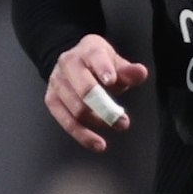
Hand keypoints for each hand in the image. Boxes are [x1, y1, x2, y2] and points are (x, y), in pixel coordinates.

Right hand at [46, 35, 147, 150]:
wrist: (73, 62)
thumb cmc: (99, 64)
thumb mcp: (116, 62)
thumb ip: (129, 71)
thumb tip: (140, 73)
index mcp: (87, 50)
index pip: (95, 57)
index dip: (103, 69)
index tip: (111, 81)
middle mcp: (68, 63)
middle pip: (84, 89)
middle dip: (105, 108)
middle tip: (123, 121)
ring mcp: (57, 82)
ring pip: (75, 108)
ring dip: (98, 122)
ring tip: (117, 127)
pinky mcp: (51, 99)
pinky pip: (66, 122)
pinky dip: (82, 135)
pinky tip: (97, 143)